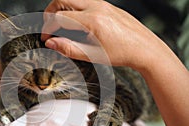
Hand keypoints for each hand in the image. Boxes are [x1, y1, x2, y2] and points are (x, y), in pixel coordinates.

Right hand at [41, 0, 166, 70]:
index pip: (59, 17)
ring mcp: (103, 4)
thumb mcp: (93, 55)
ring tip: (60, 25)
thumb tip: (51, 43)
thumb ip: (68, 48)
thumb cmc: (122, 54)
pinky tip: (76, 24)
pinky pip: (84, 1)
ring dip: (62, 8)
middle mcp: (97, 7)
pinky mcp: (107, 5)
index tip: (45, 37)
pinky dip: (73, 9)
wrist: (145, 49)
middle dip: (50, 11)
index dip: (47, 27)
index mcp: (92, 20)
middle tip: (48, 26)